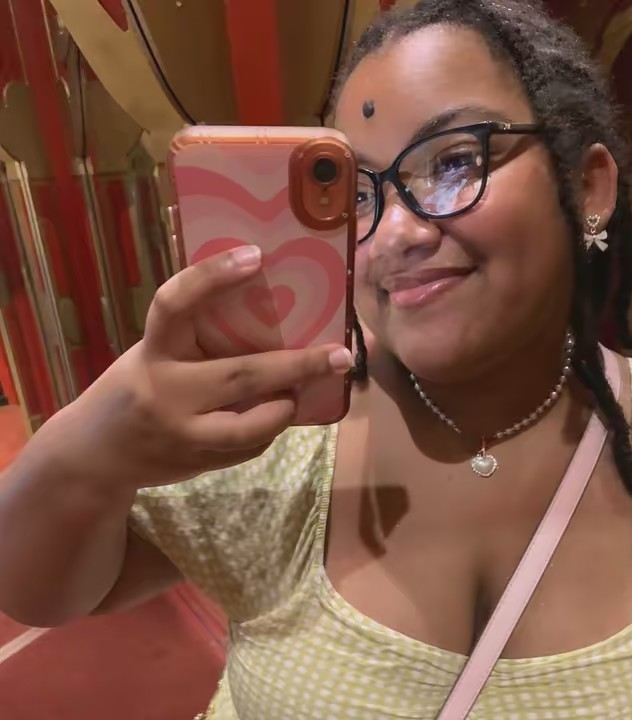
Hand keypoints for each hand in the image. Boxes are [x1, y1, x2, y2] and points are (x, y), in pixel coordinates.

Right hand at [53, 246, 352, 488]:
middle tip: (340, 355)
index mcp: (152, 351)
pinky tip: (272, 416)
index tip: (256, 255)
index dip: (212, 275)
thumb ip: (196, 342)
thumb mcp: (153, 355)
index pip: (175, 304)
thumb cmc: (133, 389)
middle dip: (298, 366)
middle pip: (240, 375)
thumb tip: (268, 321)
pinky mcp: (195, 462)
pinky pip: (248, 447)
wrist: (94, 456)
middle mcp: (164, 391)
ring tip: (302, 393)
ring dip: (286, 407)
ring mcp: (181, 432)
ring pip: (252, 425)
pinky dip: (268, 429)